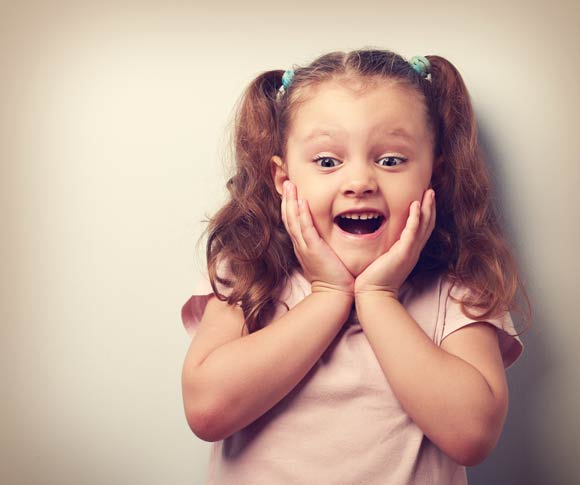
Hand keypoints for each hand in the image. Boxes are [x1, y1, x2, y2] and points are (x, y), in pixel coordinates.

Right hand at [281, 181, 354, 296]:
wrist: (334, 295)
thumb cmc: (335, 278)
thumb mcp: (326, 257)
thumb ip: (325, 245)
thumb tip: (331, 235)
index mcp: (303, 245)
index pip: (293, 221)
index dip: (290, 205)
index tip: (290, 190)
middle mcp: (300, 244)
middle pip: (288, 217)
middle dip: (286, 198)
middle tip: (286, 181)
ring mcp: (305, 247)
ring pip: (293, 220)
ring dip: (291, 201)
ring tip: (289, 185)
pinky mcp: (313, 250)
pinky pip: (305, 229)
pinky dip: (302, 215)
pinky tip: (301, 202)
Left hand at [354, 189, 435, 298]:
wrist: (373, 295)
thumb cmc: (374, 280)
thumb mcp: (383, 260)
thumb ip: (386, 250)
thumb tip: (380, 242)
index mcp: (409, 252)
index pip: (421, 230)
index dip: (425, 214)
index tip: (424, 199)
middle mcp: (413, 251)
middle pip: (427, 225)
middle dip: (430, 207)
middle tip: (431, 190)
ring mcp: (409, 252)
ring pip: (424, 226)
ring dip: (427, 208)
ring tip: (429, 192)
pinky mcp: (403, 253)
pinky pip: (412, 232)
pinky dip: (415, 218)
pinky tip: (416, 205)